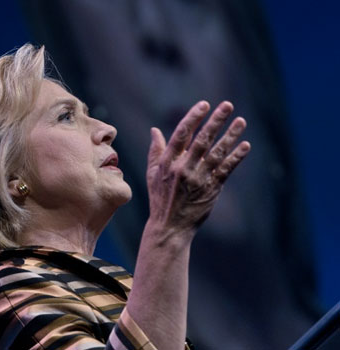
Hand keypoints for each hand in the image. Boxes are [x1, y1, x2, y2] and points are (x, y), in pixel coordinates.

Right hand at [145, 101, 249, 240]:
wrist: (169, 226)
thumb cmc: (160, 197)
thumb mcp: (152, 173)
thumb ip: (155, 150)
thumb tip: (155, 130)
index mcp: (168, 163)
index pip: (181, 135)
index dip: (194, 118)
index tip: (204, 104)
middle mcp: (183, 169)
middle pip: (202, 141)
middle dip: (216, 121)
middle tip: (227, 105)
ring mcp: (198, 180)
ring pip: (217, 153)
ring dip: (230, 136)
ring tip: (241, 121)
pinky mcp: (211, 190)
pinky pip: (226, 170)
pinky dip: (236, 157)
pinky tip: (245, 146)